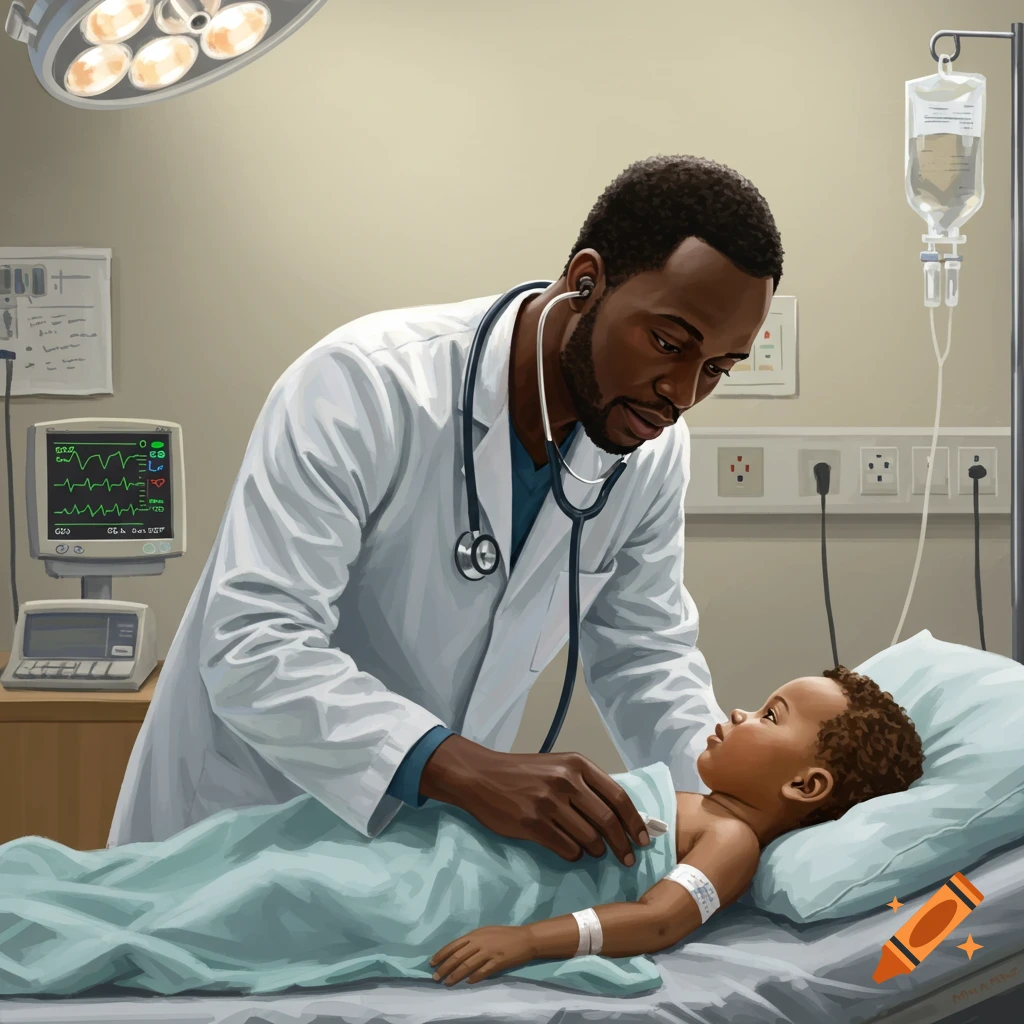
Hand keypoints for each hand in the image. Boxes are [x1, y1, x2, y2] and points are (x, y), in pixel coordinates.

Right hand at [420, 737, 649, 865]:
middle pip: (607, 821)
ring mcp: (548, 803)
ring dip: (597, 851)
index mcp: (577, 764)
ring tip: (596, 852)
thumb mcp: (559, 766)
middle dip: (623, 844)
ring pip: (588, 838)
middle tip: (628, 859)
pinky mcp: (532, 824)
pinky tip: (571, 851)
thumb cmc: (524, 772)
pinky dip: (575, 855)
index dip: (634, 821)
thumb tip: (621, 816)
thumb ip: (587, 785)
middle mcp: (565, 781)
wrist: (482, 776)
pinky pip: (566, 849)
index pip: (618, 797)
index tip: (643, 839)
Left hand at [430, 925, 533, 985]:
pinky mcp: (498, 962)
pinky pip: (483, 971)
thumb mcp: (485, 932)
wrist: (525, 938)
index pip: (454, 945)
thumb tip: (457, 951)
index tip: (432, 963)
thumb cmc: (504, 934)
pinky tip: (467, 982)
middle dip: (445, 967)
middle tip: (436, 977)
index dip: (442, 954)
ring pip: (467, 965)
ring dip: (456, 975)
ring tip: (447, 982)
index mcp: (475, 934)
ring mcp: (489, 952)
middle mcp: (480, 942)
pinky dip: (474, 977)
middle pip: (458, 956)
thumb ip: (472, 941)